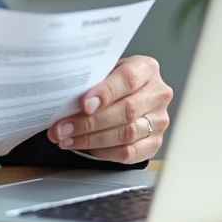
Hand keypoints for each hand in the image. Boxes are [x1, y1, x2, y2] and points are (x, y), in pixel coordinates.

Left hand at [48, 55, 172, 163]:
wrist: (128, 94)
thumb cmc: (112, 80)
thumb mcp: (104, 70)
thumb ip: (92, 81)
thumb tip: (64, 98)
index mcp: (146, 69)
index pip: (128, 79)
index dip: (105, 93)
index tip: (83, 104)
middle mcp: (157, 94)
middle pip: (126, 111)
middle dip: (89, 122)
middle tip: (63, 128)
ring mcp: (158, 120)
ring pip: (126, 134)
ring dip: (91, 139)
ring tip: (67, 139)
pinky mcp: (154, 142)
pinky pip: (129, 153)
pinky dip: (104, 152)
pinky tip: (86, 148)